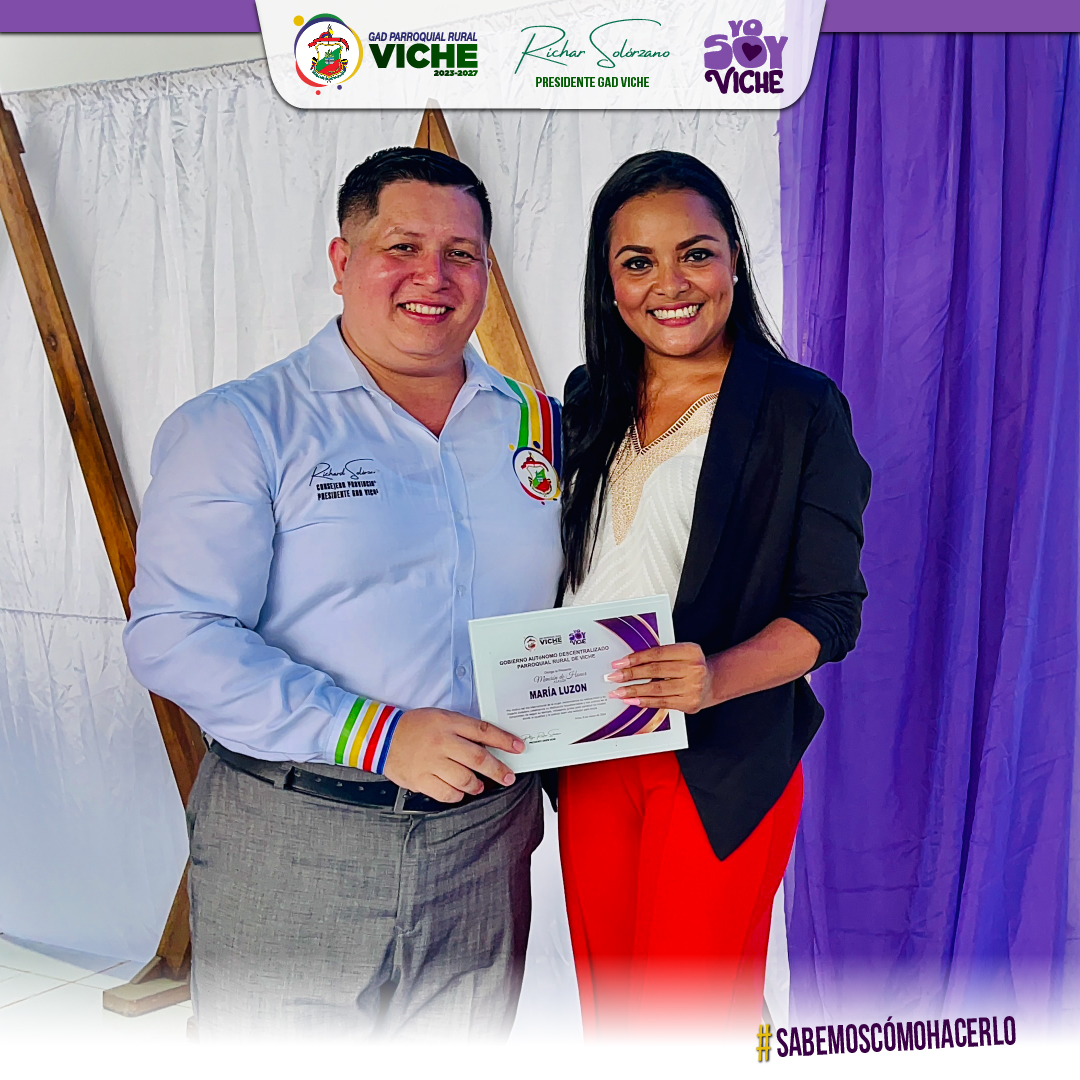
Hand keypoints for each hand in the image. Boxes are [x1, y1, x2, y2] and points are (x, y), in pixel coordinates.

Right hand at [381, 708, 523, 802]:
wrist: (382, 738)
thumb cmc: (415, 727)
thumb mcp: (441, 718)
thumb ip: (463, 729)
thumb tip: (490, 744)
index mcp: (448, 723)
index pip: (483, 730)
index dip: (504, 740)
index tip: (519, 747)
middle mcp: (442, 742)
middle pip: (478, 758)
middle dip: (498, 770)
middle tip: (508, 777)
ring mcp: (431, 762)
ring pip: (465, 778)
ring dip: (477, 785)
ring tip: (480, 785)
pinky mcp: (421, 779)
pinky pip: (447, 793)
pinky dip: (457, 794)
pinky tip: (459, 791)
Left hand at [605, 642, 711, 713]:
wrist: (712, 682)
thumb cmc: (690, 666)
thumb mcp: (680, 653)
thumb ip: (660, 655)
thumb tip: (628, 663)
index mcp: (690, 651)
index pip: (657, 654)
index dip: (636, 658)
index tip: (619, 663)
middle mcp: (694, 668)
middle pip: (655, 671)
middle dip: (631, 674)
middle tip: (614, 677)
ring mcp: (693, 687)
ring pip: (657, 689)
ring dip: (634, 690)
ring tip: (618, 691)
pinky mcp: (690, 703)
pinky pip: (662, 702)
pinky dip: (645, 701)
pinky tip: (632, 700)